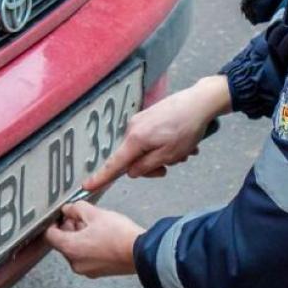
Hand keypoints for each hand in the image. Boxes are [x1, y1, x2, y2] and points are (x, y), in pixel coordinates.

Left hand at [44, 201, 144, 277]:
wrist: (142, 253)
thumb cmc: (120, 235)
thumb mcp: (95, 213)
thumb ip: (76, 208)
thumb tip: (69, 209)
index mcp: (70, 249)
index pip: (50, 236)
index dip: (53, 222)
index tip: (61, 215)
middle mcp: (75, 263)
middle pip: (64, 243)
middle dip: (70, 228)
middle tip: (81, 216)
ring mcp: (88, 270)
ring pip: (76, 250)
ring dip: (81, 237)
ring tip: (95, 225)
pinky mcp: (99, 272)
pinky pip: (88, 257)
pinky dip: (90, 247)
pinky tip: (102, 237)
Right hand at [84, 75, 230, 190]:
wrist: (200, 101)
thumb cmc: (186, 129)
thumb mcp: (168, 155)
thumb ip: (146, 166)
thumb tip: (132, 171)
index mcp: (135, 140)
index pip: (114, 164)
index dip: (101, 177)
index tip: (87, 185)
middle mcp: (133, 128)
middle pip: (134, 158)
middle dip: (153, 165)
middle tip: (174, 164)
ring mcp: (141, 120)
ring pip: (147, 149)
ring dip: (164, 154)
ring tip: (185, 151)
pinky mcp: (150, 116)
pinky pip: (152, 138)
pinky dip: (166, 144)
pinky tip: (184, 142)